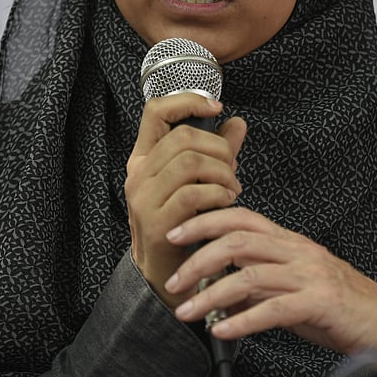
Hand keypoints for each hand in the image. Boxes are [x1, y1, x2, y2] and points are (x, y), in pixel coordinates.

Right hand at [125, 93, 246, 307]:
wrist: (168, 275)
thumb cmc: (186, 224)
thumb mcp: (200, 182)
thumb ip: (218, 152)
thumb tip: (238, 122)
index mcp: (144, 159)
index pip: (156, 111)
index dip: (188, 101)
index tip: (217, 107)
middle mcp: (138, 175)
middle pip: (183, 137)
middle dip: (219, 148)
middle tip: (232, 168)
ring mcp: (144, 199)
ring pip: (190, 162)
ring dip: (222, 172)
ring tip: (232, 188)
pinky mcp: (157, 223)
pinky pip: (194, 194)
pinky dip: (218, 194)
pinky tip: (227, 203)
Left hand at [163, 209, 376, 369]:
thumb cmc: (348, 308)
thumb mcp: (298, 290)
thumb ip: (262, 288)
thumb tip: (222, 297)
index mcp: (293, 243)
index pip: (243, 218)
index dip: (205, 221)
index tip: (177, 234)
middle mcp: (300, 252)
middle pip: (239, 240)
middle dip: (198, 257)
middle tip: (173, 279)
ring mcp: (311, 276)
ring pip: (250, 274)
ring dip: (211, 293)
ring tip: (188, 312)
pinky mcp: (321, 303)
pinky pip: (273, 309)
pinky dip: (242, 321)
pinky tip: (223, 331)